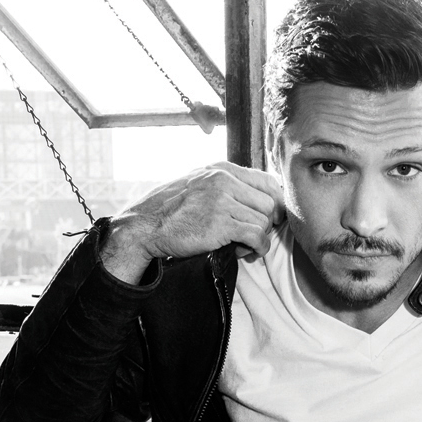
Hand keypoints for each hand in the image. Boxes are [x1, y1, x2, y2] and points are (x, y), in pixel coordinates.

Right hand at [99, 162, 285, 282]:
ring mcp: (222, 201)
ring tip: (243, 246)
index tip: (273, 217)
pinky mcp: (220, 224)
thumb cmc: (171, 209)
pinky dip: (257, 248)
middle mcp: (224, 180)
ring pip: (263, 221)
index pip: (267, 180)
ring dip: (259, 239)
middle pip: (268, 203)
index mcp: (221, 169)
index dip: (276, 201)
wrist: (146, 225)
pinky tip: (246, 252)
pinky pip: (256, 237)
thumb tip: (257, 196)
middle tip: (255, 236)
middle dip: (267, 224)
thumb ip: (225, 184)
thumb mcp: (198, 183)